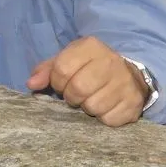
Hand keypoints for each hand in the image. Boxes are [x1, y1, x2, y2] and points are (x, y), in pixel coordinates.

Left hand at [26, 36, 149, 126]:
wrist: (130, 72)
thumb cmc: (90, 66)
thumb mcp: (67, 60)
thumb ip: (46, 70)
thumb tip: (31, 84)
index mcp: (91, 47)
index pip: (62, 69)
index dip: (56, 82)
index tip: (61, 84)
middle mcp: (111, 62)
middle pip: (78, 89)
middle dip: (71, 96)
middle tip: (75, 95)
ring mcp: (126, 83)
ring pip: (93, 107)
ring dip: (87, 107)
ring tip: (91, 99)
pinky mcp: (134, 103)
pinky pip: (109, 119)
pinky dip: (103, 117)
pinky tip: (106, 106)